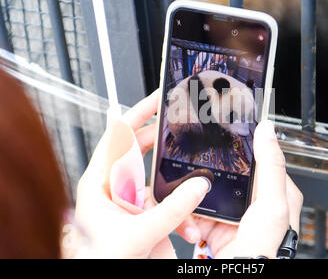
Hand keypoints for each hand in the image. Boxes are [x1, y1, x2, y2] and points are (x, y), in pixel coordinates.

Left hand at [72, 90, 209, 257]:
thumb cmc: (102, 259)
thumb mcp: (139, 233)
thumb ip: (172, 210)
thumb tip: (197, 187)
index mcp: (100, 181)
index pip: (118, 134)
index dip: (138, 113)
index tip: (157, 99)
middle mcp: (113, 185)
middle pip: (140, 149)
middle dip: (164, 142)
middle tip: (182, 126)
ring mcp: (129, 199)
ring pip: (157, 177)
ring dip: (176, 186)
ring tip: (192, 191)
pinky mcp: (142, 213)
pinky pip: (165, 202)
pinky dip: (179, 211)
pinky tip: (188, 226)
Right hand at [181, 120, 302, 257]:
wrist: (238, 274)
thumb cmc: (265, 248)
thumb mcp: (273, 203)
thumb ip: (271, 166)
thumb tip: (267, 130)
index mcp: (274, 191)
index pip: (257, 157)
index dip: (239, 147)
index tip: (221, 137)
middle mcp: (252, 200)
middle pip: (225, 173)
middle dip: (208, 174)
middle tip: (197, 174)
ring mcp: (232, 213)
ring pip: (206, 191)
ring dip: (193, 195)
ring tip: (188, 199)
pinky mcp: (214, 225)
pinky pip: (195, 211)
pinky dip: (187, 215)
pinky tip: (188, 221)